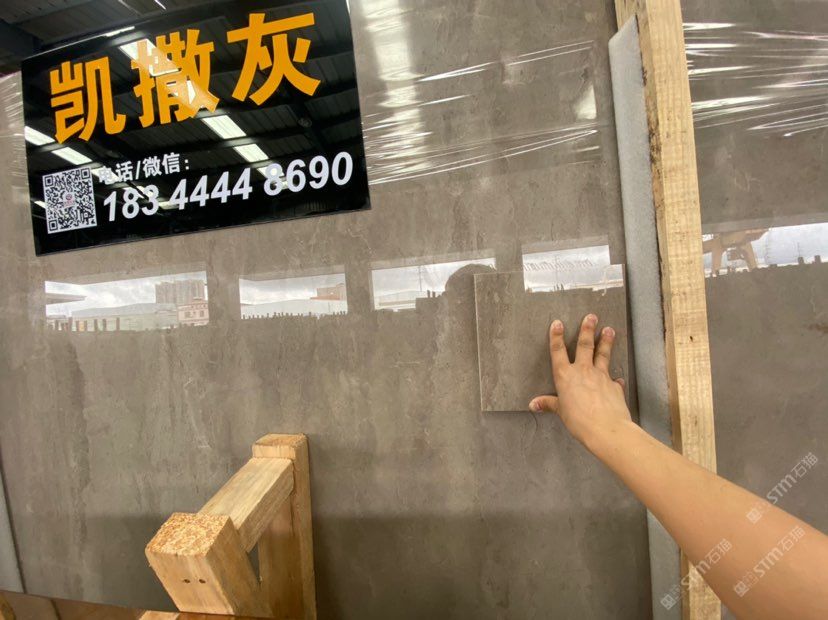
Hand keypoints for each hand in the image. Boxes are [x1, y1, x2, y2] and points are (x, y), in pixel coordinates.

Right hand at [529, 314, 631, 445]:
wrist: (606, 428)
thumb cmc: (579, 420)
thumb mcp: (561, 412)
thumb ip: (549, 404)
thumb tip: (533, 404)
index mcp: (565, 376)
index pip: (558, 351)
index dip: (557, 336)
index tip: (558, 323)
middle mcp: (583, 371)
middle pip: (585, 346)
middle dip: (587, 329)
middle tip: (592, 316)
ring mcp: (601, 376)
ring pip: (603, 354)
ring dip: (606, 341)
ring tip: (609, 329)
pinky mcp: (615, 386)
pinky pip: (615, 380)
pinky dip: (616, 379)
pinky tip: (618, 379)